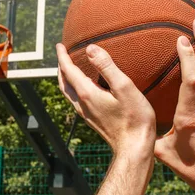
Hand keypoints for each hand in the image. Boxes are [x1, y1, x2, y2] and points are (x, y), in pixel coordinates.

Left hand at [56, 43, 155, 157]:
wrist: (135, 148)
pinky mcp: (93, 120)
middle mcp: (82, 104)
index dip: (62, 56)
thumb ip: (107, 66)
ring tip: (69, 69)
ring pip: (68, 93)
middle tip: (62, 54)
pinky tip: (85, 88)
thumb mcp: (124, 87)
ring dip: (66, 79)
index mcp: (87, 93)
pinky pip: (76, 100)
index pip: (68, 71)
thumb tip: (89, 49)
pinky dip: (74, 88)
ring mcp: (86, 114)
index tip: (59, 45)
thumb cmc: (134, 118)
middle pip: (64, 83)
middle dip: (61, 67)